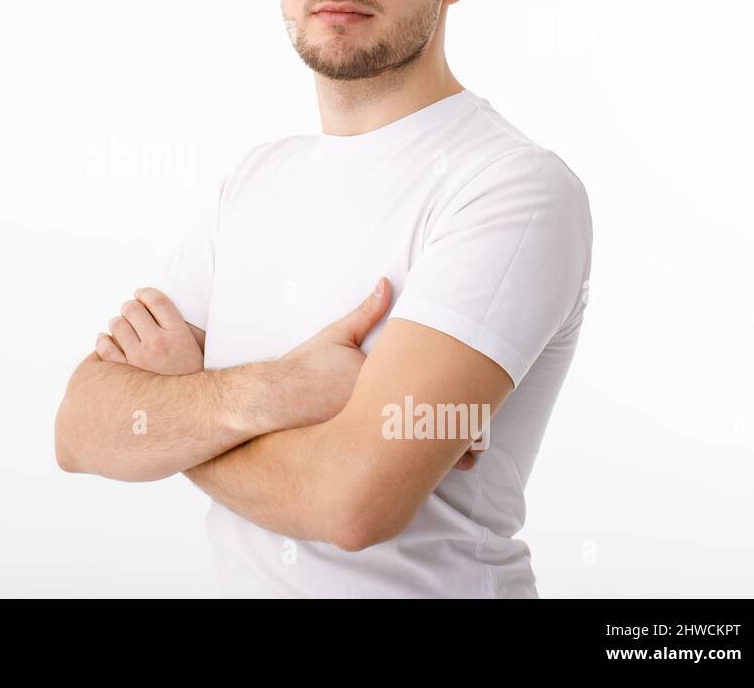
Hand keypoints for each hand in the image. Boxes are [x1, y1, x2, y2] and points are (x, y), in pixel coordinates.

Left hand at [95, 287, 203, 375]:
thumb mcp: (200, 349)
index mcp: (179, 335)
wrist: (190, 411)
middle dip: (130, 307)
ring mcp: (138, 360)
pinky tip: (108, 341)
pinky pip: (104, 348)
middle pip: (132, 308)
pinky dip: (103, 341)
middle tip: (132, 312)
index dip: (145, 293)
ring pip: (116, 325)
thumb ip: (187, 326)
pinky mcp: (123, 374)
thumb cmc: (192, 379)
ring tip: (123, 329)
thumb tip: (164, 309)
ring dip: (118, 323)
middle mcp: (157, 345)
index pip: (156, 300)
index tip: (142, 295)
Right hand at [279, 276, 482, 469]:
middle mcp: (377, 412)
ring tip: (466, 461)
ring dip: (439, 457)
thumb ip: (365, 311)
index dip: (460, 399)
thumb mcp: (336, 336)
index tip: (482, 403)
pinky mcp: (354, 453)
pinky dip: (412, 468)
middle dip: (459, 436)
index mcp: (381, 381)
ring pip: (415, 451)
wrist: (271, 402)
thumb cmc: (305, 369)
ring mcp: (366, 436)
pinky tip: (425, 472)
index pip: (430, 389)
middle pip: (429, 425)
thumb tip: (386, 282)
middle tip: (481, 445)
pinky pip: (391, 463)